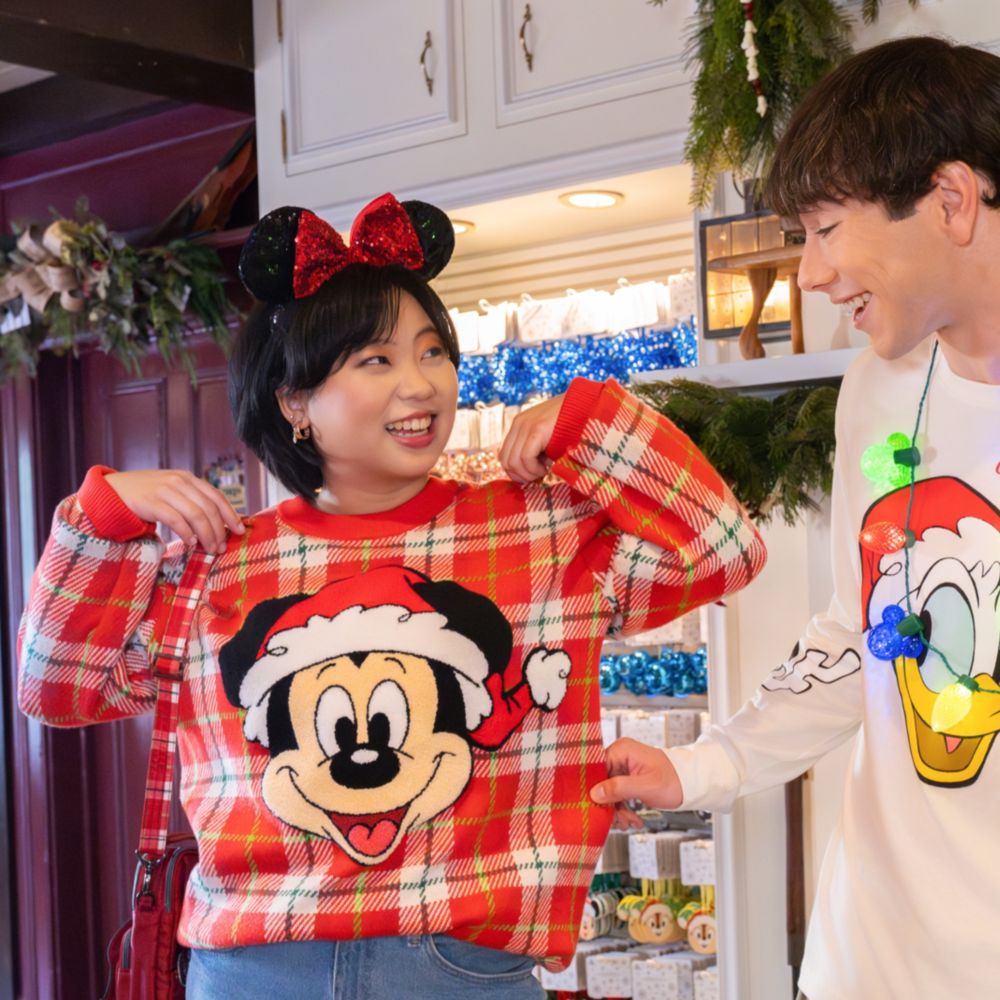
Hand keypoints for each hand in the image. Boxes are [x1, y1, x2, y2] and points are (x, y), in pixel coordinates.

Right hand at [104, 469, 244, 553]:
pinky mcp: (151, 502)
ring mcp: (164, 490)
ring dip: (206, 535)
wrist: (112, 491)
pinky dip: (186, 533)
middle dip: (218, 530)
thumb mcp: (172, 492)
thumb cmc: (147, 496)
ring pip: (195, 515)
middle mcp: (178, 481)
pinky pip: (176, 520)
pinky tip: (190, 543)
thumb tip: (218, 523)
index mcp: (187, 478)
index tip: (239, 530)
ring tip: (209, 549)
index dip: (230, 514)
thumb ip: (191, 501)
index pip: (216, 496)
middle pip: (208, 508)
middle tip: (220, 547)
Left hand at [498, 393, 564, 483]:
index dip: (516, 473)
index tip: (534, 476)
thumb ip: (535, 451)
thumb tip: (526, 476)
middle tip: (539, 476)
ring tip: (545, 471)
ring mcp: (526, 425)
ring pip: (513, 462)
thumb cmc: (573, 427)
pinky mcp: (537, 429)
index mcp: (519, 425)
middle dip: (521, 476)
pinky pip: (525, 457)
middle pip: (505, 461)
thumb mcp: (548, 440)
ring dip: (529, 474)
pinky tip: (548, 467)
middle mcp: (519, 423)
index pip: (504, 456)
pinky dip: (535, 469)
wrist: (588, 405)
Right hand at [590, 737, 683, 829]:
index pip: (597, 768)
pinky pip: (618, 794)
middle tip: (619, 820)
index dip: (595, 788)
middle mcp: (621, 756)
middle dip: (610, 805)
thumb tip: (595, 793)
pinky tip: (633, 819)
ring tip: (629, 822)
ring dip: (618, 810)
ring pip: (609, 792)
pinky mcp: (628, 778)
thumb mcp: (645, 786)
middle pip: (602, 782)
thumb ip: (619, 788)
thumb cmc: (674, 780)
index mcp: (622, 750)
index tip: (596, 805)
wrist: (691, 784)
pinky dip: (624, 809)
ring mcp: (624, 767)